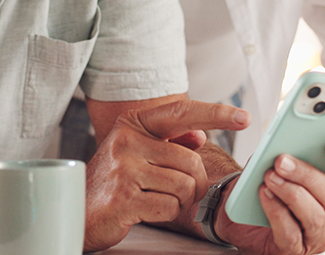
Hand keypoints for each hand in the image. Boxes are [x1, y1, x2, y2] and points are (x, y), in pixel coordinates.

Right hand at [83, 99, 248, 250]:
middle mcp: (127, 140)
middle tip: (176, 190)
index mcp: (133, 124)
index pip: (182, 112)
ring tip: (156, 198)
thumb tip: (199, 135)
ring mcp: (124, 169)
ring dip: (179, 199)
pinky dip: (166, 213)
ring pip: (184, 185)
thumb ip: (168, 140)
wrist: (79, 211)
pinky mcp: (124, 198)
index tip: (244, 117)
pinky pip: (170, 206)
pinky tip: (146, 209)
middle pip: (191, 160)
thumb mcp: (137, 151)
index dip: (216, 113)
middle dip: (193, 182)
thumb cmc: (113, 181)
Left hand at [216, 140, 324, 254]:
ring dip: (290, 192)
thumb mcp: (282, 167)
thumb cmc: (273, 190)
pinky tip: (264, 195)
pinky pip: (290, 232)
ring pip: (314, 215)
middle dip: (306, 174)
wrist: (247, 221)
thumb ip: (288, 155)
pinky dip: (275, 211)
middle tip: (282, 160)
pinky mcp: (297, 249)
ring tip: (269, 177)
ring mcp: (320, 236)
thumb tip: (283, 144)